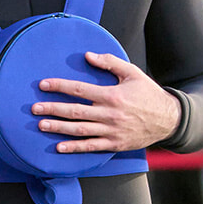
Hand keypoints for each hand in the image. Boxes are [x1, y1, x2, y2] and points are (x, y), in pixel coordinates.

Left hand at [33, 53, 181, 154]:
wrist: (168, 119)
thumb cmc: (148, 94)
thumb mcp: (132, 73)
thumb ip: (110, 63)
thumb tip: (88, 55)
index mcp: (112, 95)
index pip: (79, 89)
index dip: (59, 86)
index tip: (43, 85)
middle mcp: (109, 114)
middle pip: (75, 111)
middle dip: (52, 109)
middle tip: (34, 108)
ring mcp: (111, 131)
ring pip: (79, 130)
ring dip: (58, 128)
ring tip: (41, 125)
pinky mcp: (114, 144)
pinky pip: (91, 147)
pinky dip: (74, 148)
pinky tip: (59, 147)